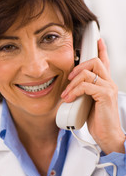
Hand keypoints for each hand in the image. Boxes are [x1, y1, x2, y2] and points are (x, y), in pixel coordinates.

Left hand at [61, 38, 124, 153]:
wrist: (107, 136)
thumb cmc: (98, 121)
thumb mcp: (89, 103)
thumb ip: (84, 92)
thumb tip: (71, 89)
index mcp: (105, 84)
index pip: (105, 62)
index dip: (101, 49)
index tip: (97, 40)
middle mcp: (109, 83)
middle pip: (95, 61)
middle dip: (78, 67)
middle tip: (69, 78)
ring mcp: (108, 88)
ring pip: (88, 72)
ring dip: (72, 83)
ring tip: (66, 94)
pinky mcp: (105, 95)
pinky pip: (86, 85)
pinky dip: (74, 91)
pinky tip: (69, 99)